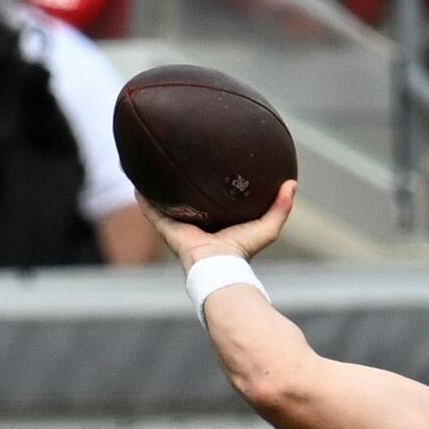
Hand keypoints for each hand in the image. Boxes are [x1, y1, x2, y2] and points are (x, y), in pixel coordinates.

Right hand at [136, 180, 297, 269]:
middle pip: (188, 200)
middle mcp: (197, 224)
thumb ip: (281, 207)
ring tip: (152, 165)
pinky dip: (143, 198)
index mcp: (218, 224)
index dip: (211, 188)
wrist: (219, 267)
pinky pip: (151, 210)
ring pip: (167, 202)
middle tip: (179, 161)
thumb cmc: (243, 251)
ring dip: (159, 187)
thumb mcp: (267, 226)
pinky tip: (136, 181)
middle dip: (183, 184)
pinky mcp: (166, 229)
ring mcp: (180, 227)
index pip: (213, 203)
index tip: (210, 168)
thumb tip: (292, 183)